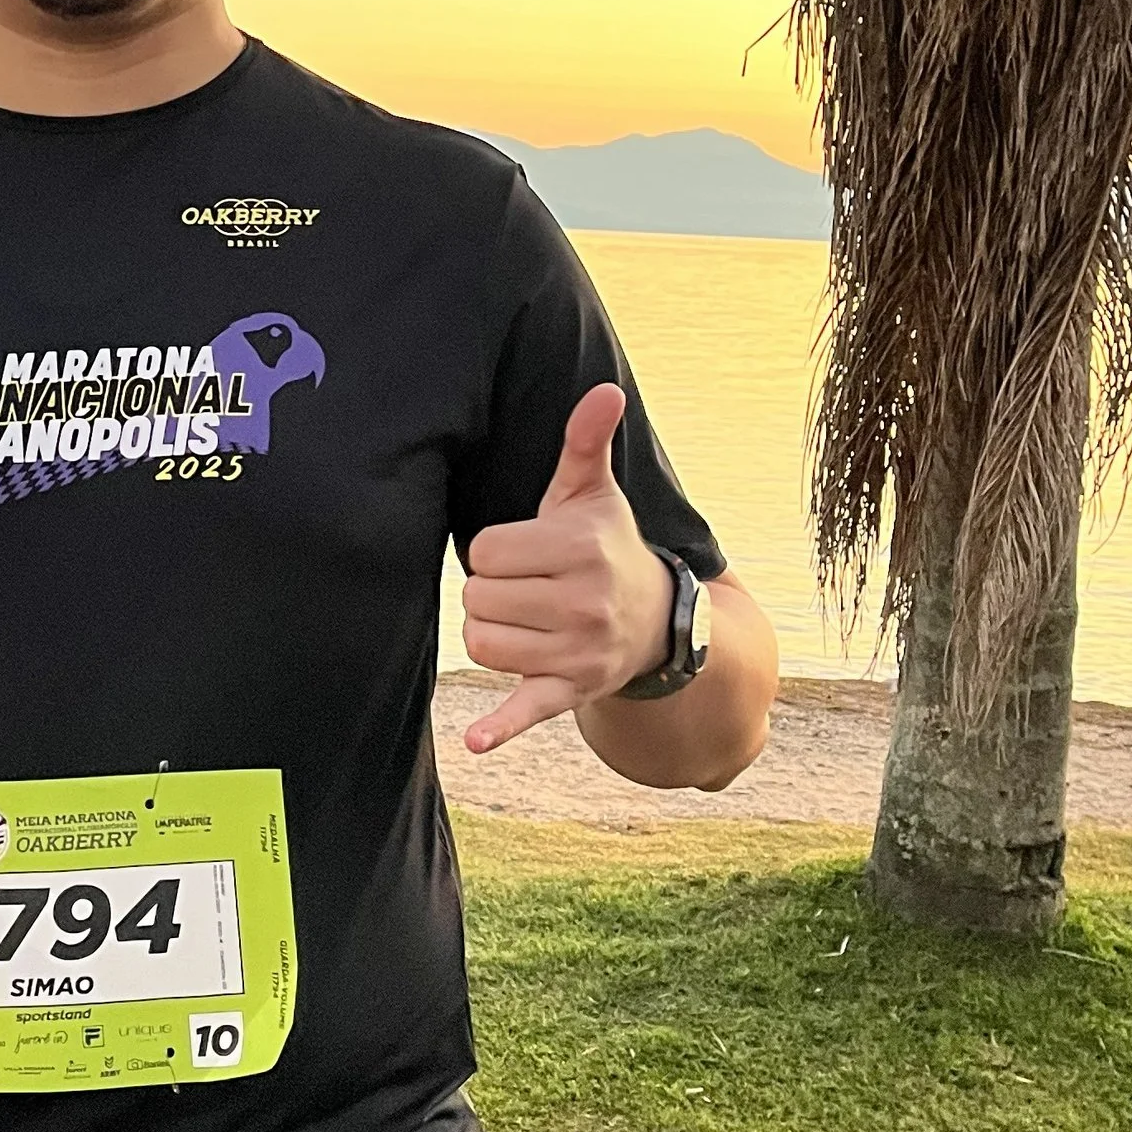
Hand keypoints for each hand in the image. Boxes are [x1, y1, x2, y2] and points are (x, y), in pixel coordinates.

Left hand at [461, 384, 676, 753]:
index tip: (526, 553)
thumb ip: (586, 442)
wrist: (655, 621)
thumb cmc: (606, 547)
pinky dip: (501, 727)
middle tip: (528, 588)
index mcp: (579, 548)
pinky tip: (476, 742)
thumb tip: (602, 389)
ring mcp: (577, 650)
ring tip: (527, 620)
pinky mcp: (570, 690)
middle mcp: (582, 600)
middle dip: (492, 593)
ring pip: (483, 643)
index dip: (495, 552)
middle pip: (477, 598)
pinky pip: (526, 710)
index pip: (484, 551)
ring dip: (492, 633)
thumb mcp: (595, 495)